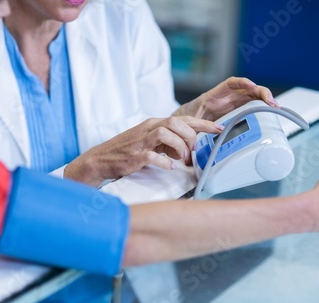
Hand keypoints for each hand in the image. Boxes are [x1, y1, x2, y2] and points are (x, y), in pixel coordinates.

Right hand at [64, 116, 222, 185]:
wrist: (100, 159)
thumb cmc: (126, 151)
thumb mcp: (148, 142)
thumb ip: (167, 142)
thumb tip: (186, 148)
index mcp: (153, 124)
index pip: (183, 119)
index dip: (203, 124)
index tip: (218, 129)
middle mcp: (148, 129)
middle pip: (176, 122)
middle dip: (191, 136)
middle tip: (193, 151)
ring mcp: (141, 142)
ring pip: (166, 133)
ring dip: (179, 146)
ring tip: (182, 158)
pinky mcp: (134, 156)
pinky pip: (153, 156)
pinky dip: (165, 162)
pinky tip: (170, 167)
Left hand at [174, 77, 278, 120]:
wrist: (186, 121)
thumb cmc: (188, 119)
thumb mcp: (191, 122)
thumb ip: (196, 128)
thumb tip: (201, 142)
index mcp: (214, 95)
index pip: (231, 84)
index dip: (242, 83)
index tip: (251, 86)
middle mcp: (226, 97)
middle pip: (247, 89)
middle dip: (260, 92)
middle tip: (270, 102)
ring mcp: (233, 103)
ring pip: (252, 96)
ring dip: (264, 99)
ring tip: (274, 106)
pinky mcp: (236, 110)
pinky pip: (250, 105)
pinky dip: (260, 106)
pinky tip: (269, 110)